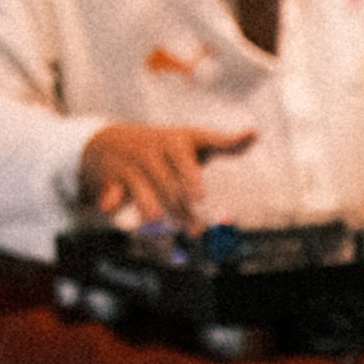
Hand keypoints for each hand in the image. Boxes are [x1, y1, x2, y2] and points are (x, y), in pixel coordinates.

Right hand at [78, 118, 256, 224]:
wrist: (109, 141)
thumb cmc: (164, 147)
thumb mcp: (193, 141)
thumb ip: (225, 143)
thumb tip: (254, 134)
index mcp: (177, 140)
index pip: (188, 153)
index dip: (192, 175)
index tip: (198, 196)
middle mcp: (154, 148)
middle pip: (171, 186)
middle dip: (183, 209)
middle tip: (197, 229)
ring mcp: (131, 161)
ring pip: (146, 194)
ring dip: (156, 214)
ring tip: (164, 226)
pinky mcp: (111, 175)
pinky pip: (114, 192)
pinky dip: (112, 199)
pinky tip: (111, 205)